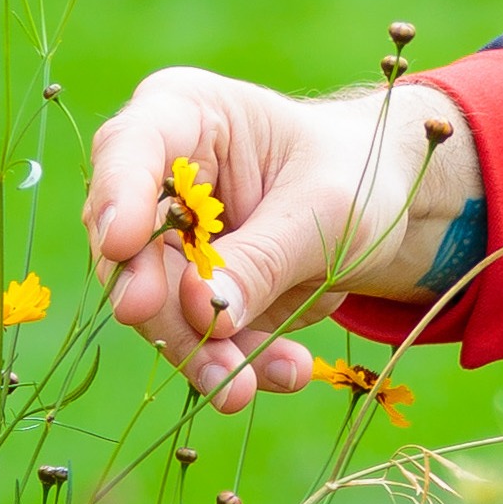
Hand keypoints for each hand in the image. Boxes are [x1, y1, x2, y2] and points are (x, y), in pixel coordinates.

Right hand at [82, 66, 472, 413]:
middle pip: (128, 247)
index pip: (129, 148)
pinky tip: (284, 373)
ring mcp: (169, 238)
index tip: (122, 245)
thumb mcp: (326, 209)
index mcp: (184, 114)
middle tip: (203, 348)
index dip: (118, 197)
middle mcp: (158, 175)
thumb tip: (207, 313)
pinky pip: (197, 335)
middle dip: (163, 310)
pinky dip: (235, 363)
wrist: (385, 206)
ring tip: (246, 389)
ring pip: (155, 306)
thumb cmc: (356, 176)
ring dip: (202, 353)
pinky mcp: (189, 291)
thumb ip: (266, 257)